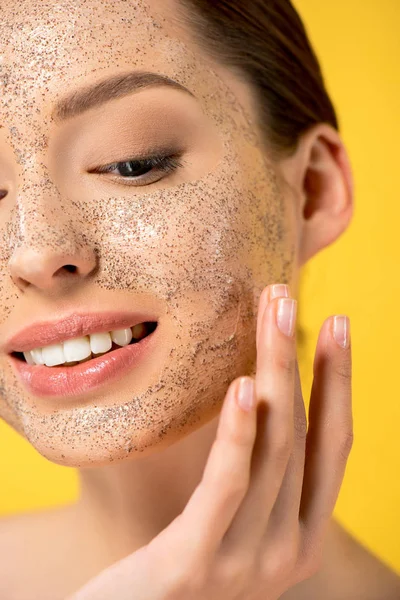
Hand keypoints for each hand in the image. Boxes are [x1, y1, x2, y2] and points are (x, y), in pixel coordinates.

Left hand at [67, 283, 352, 599]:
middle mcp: (286, 553)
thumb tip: (256, 395)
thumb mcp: (228, 522)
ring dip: (276, 372)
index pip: (333, 448)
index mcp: (300, 538)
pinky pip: (227, 486)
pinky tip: (241, 384)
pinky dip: (239, 433)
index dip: (339, 384)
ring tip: (272, 312)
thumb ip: (252, 475)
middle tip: (291, 295)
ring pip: (274, 451)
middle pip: (303, 437)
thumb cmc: (177, 569)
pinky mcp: (195, 565)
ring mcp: (247, 563)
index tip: (337, 327)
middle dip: (303, 359)